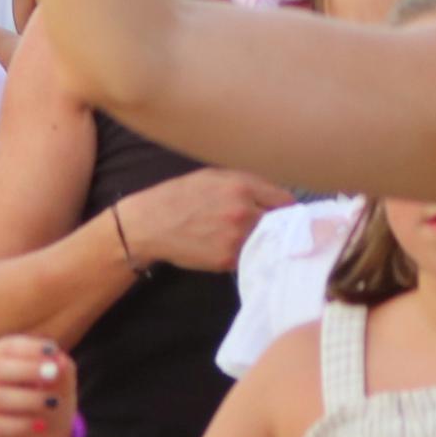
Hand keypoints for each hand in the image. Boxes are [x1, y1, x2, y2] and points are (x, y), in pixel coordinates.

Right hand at [0, 334, 77, 436]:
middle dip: (26, 370)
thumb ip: (62, 368)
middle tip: (52, 375)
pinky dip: (21, 425)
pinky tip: (40, 425)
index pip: (5, 347)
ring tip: (52, 403)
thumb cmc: (49, 400)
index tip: (52, 352)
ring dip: (29, 399)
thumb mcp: (62, 382)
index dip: (28, 348)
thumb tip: (58, 361)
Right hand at [114, 167, 292, 272]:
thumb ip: (245, 184)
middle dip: (275, 226)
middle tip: (266, 228)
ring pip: (265, 243)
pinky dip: (243, 255)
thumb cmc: (179, 197)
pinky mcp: (227, 259)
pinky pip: (247, 257)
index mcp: (242, 187)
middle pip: (279, 224)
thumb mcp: (213, 177)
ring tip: (242, 238)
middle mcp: (243, 212)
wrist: (150, 224)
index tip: (283, 214)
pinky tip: (228, 248)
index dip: (285, 209)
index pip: (285, 201)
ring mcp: (237, 238)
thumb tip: (274, 196)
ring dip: (260, 242)